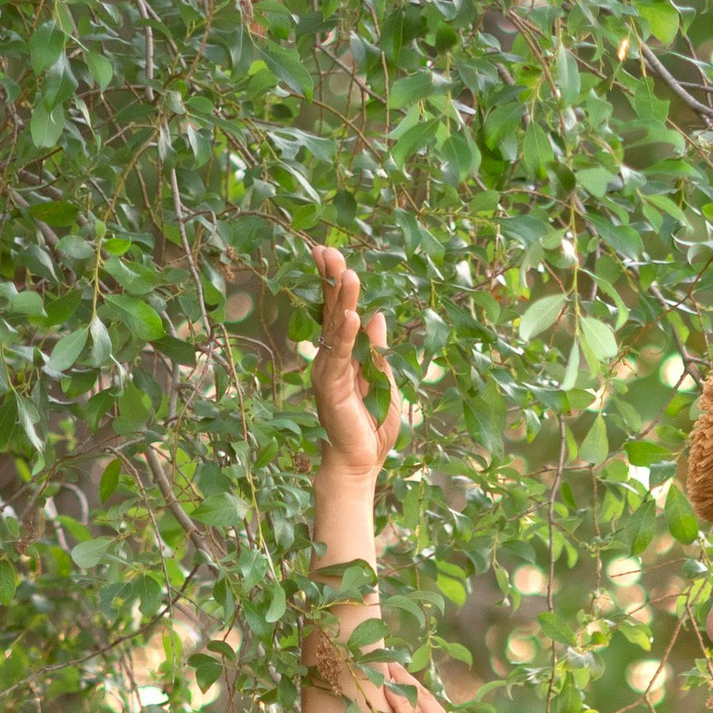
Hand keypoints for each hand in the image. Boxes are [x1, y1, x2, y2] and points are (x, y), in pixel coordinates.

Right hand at [310, 244, 404, 478]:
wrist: (361, 462)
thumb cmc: (372, 426)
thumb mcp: (384, 380)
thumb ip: (377, 350)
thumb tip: (377, 316)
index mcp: (347, 356)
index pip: (339, 313)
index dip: (335, 285)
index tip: (332, 256)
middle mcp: (333, 359)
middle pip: (330, 313)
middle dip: (330, 281)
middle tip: (328, 250)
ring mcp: (328, 372)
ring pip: (334, 330)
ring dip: (341, 300)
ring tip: (347, 273)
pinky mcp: (330, 389)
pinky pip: (339, 357)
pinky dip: (345, 336)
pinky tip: (348, 314)